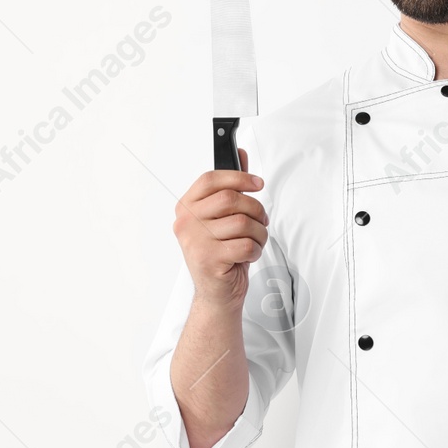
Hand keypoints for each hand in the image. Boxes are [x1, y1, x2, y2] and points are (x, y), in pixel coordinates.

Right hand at [173, 147, 267, 307]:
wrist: (217, 294)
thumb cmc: (222, 253)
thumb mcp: (224, 218)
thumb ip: (230, 186)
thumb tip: (240, 154)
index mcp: (186, 207)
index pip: (210, 179)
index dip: (238, 177)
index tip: (258, 184)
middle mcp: (185, 222)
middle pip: (231, 199)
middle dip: (256, 210)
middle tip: (261, 221)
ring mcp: (195, 242)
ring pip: (242, 223)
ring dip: (259, 233)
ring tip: (254, 241)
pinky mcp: (208, 260)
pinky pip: (245, 245)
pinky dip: (255, 251)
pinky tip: (248, 256)